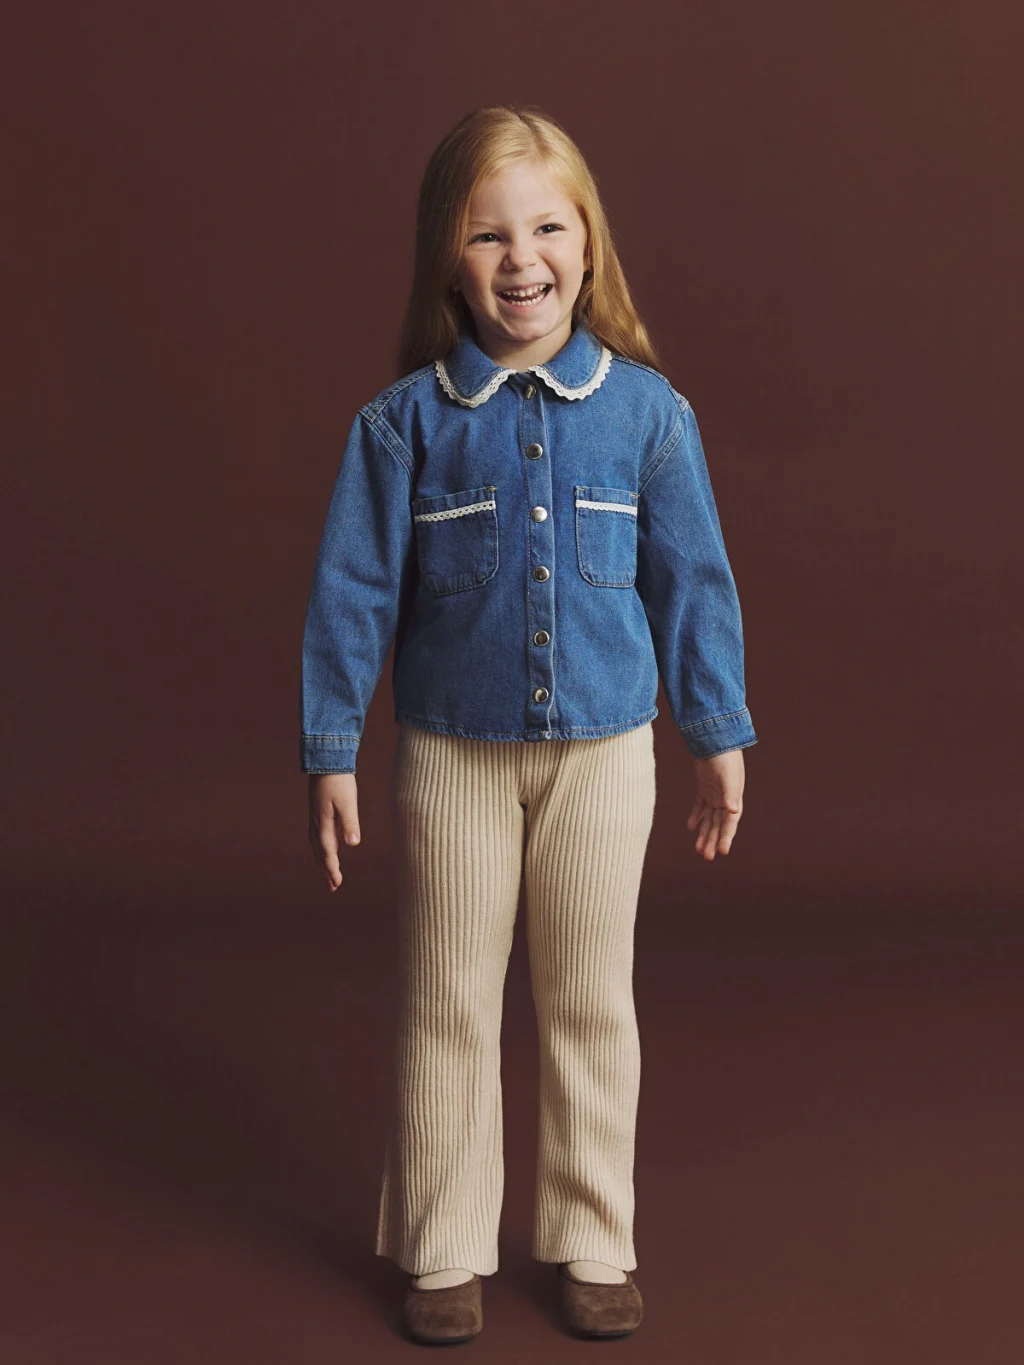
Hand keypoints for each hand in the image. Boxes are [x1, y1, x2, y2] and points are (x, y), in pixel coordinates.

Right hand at [308, 773, 360, 890]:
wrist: (326, 760)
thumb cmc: (339, 781)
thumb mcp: (347, 802)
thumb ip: (350, 823)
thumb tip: (352, 844)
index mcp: (323, 823)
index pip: (328, 852)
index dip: (332, 869)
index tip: (337, 883)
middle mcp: (316, 824)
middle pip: (320, 853)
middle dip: (326, 870)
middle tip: (332, 887)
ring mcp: (315, 818)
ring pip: (317, 846)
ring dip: (323, 861)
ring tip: (329, 874)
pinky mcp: (317, 812)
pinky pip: (318, 837)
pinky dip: (322, 849)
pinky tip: (328, 849)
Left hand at [686, 749, 745, 860]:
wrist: (717, 741)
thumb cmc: (726, 759)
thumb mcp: (729, 778)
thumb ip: (731, 795)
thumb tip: (733, 811)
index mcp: (734, 800)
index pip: (729, 824)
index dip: (726, 838)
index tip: (722, 852)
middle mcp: (725, 800)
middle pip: (718, 825)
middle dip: (713, 841)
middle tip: (706, 857)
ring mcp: (715, 795)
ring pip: (709, 819)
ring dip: (704, 833)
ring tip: (698, 849)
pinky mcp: (704, 788)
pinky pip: (700, 807)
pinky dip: (695, 817)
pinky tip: (690, 828)